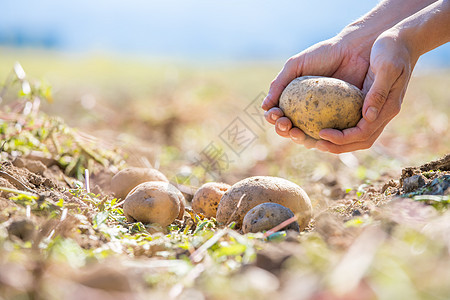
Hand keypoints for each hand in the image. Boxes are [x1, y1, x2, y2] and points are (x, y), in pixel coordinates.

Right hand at [261, 34, 371, 149]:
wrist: (355, 50)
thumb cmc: (324, 54)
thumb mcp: (296, 65)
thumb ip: (279, 84)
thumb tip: (264, 107)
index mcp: (294, 101)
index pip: (280, 116)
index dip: (275, 119)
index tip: (276, 114)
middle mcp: (308, 113)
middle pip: (292, 130)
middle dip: (284, 131)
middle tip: (286, 124)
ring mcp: (326, 120)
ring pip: (310, 137)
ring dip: (300, 139)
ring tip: (298, 132)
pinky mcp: (345, 123)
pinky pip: (334, 136)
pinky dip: (324, 139)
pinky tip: (319, 135)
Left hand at [317, 32, 416, 152]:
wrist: (402, 39)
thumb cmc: (393, 48)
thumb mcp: (387, 67)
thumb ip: (378, 92)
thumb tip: (367, 117)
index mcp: (388, 108)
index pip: (363, 133)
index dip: (342, 138)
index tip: (322, 134)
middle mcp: (382, 113)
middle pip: (359, 141)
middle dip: (337, 146)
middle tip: (315, 144)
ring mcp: (377, 110)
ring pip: (357, 136)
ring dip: (337, 142)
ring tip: (315, 140)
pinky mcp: (369, 104)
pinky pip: (353, 123)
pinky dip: (339, 129)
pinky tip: (321, 124)